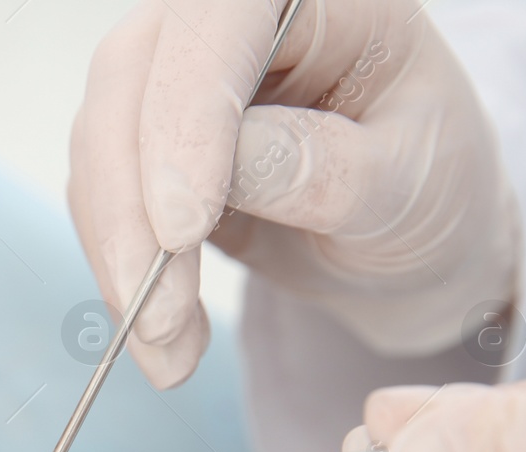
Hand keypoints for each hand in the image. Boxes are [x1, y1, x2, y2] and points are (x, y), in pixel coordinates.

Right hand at [68, 0, 520, 387]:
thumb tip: (237, 164)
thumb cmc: (425, 185)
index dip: (186, 116)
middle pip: (132, 82)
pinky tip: (165, 335)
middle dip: (133, 209)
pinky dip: (121, 273)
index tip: (183, 227)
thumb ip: (330, 168)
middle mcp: (224, 21)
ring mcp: (170, 81)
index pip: (217, 22)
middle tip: (160, 316)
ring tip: (172, 346)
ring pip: (100, 149)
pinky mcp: (139, 147)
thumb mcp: (410, 181)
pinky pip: (100, 202)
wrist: (400, 236)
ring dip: (122, 257)